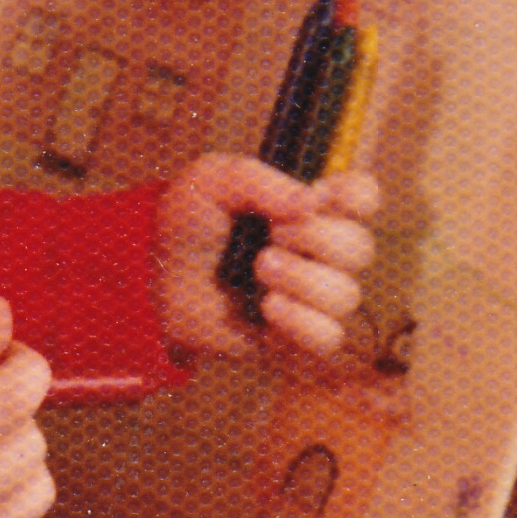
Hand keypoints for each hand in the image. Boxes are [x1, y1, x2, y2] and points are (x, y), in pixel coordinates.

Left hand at [155, 154, 379, 369]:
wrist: (152, 280)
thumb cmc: (185, 225)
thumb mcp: (211, 181)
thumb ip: (258, 180)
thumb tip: (311, 203)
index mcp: (307, 206)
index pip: (364, 197)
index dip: (356, 198)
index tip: (319, 199)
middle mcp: (319, 250)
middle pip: (360, 248)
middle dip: (315, 240)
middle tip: (270, 237)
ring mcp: (311, 296)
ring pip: (346, 295)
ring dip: (302, 280)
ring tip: (259, 270)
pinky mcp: (297, 336)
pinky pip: (327, 337)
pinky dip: (299, 321)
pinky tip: (266, 307)